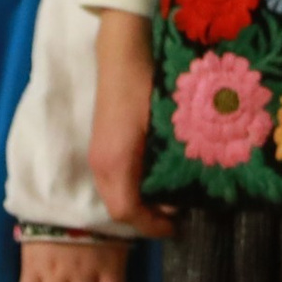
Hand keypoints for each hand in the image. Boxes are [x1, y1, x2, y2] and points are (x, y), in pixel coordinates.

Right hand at [91, 11, 173, 236]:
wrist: (122, 54)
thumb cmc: (147, 86)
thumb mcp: (166, 127)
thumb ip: (171, 162)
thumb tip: (184, 192)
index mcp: (115, 163)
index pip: (127, 212)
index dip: (152, 226)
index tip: (177, 227)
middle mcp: (100, 164)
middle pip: (118, 208)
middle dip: (147, 218)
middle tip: (177, 213)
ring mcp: (97, 154)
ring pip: (114, 194)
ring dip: (139, 202)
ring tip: (169, 196)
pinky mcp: (101, 144)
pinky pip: (113, 179)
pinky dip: (132, 187)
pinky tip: (153, 176)